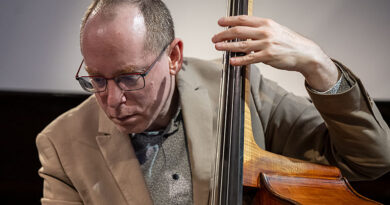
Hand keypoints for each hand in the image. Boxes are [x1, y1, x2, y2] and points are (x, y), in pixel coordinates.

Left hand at [211, 15, 338, 91]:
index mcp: (266, 23)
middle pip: (238, 30)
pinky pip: (249, 58)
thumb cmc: (290, 42)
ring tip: (218, 47)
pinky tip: (232, 61)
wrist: (305, 53)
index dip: (229, 20)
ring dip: (227, 46)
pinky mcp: (268, 56)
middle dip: (223, 34)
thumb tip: (244, 33)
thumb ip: (259, 31)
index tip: (220, 23)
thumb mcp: (275, 30)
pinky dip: (239, 60)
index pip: (243, 19)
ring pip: (241, 44)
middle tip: (215, 37)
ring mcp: (266, 44)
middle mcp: (265, 32)